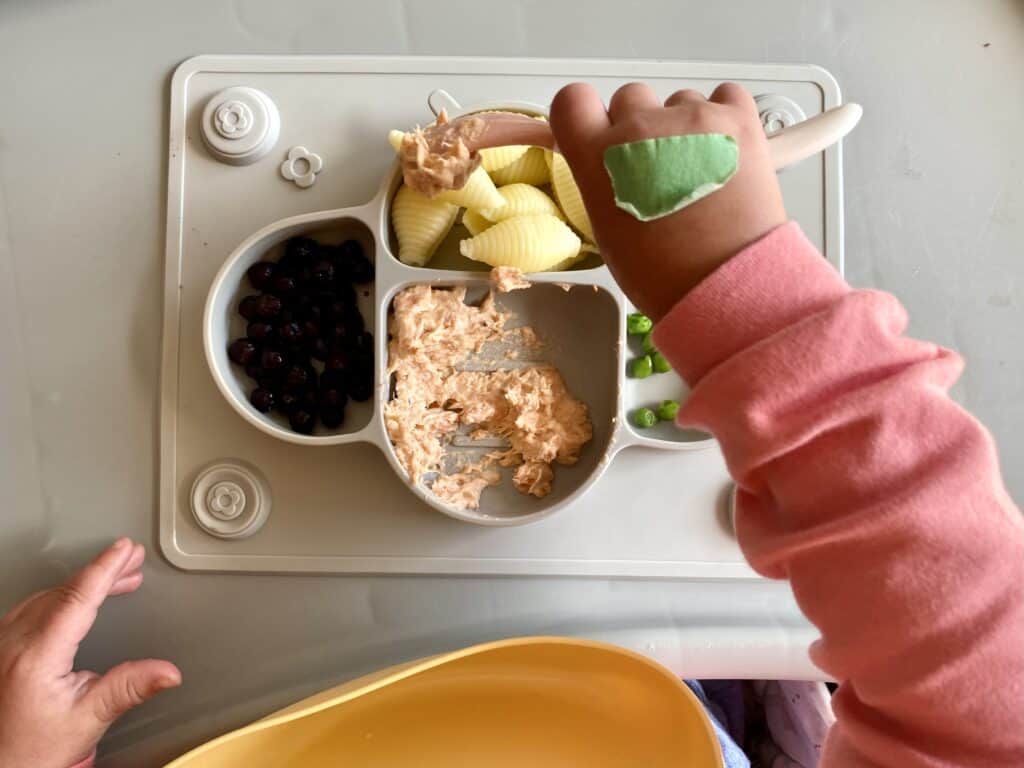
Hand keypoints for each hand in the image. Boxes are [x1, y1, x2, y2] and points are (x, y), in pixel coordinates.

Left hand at [0, 539, 180, 767]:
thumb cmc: (33, 751)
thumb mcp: (88, 720)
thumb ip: (128, 688)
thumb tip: (168, 672)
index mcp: (36, 657)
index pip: (77, 599)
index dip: (104, 569)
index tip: (124, 549)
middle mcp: (13, 643)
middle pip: (65, 591)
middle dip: (102, 571)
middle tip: (132, 558)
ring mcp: (3, 643)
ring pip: (48, 595)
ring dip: (84, 583)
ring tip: (118, 578)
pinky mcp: (1, 647)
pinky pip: (34, 606)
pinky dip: (64, 595)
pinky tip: (80, 598)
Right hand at [549, 82, 786, 320]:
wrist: (725, 286)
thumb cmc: (662, 273)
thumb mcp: (607, 230)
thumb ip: (601, 181)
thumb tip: (615, 164)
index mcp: (596, 156)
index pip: (573, 101)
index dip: (587, 115)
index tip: (600, 133)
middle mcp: (637, 127)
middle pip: (629, 98)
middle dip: (640, 126)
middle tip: (658, 168)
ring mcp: (690, 118)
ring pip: (679, 101)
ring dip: (685, 126)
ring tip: (699, 173)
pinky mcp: (737, 118)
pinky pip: (726, 97)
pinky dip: (726, 119)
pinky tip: (726, 154)